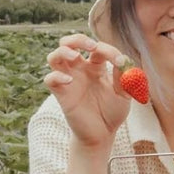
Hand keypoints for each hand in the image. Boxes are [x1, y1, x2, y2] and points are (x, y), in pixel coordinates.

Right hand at [43, 34, 130, 148]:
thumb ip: (124, 77)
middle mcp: (79, 70)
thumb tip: (123, 60)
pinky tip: (70, 81)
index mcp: (95, 67)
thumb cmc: (112, 112)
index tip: (119, 61)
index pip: (97, 49)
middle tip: (91, 46)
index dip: (108, 50)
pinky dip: (57, 76)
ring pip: (54, 56)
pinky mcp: (61, 94)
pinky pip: (50, 79)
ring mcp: (68, 80)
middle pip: (69, 43)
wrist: (103, 134)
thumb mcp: (124, 94)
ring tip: (75, 56)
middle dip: (78, 39)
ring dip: (62, 51)